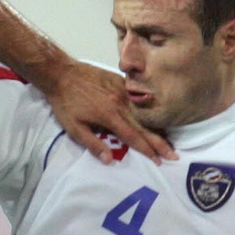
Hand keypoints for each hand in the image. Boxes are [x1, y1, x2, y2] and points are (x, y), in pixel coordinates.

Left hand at [39, 61, 175, 164]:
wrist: (61, 73)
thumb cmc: (66, 104)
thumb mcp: (74, 128)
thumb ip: (93, 144)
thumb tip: (110, 161)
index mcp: (110, 116)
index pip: (133, 137)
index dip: (146, 150)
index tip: (158, 161)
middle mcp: (120, 103)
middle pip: (144, 126)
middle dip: (159, 142)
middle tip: (173, 155)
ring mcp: (122, 90)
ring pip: (144, 112)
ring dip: (158, 127)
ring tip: (170, 140)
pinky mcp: (121, 81)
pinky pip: (138, 97)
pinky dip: (149, 109)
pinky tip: (156, 116)